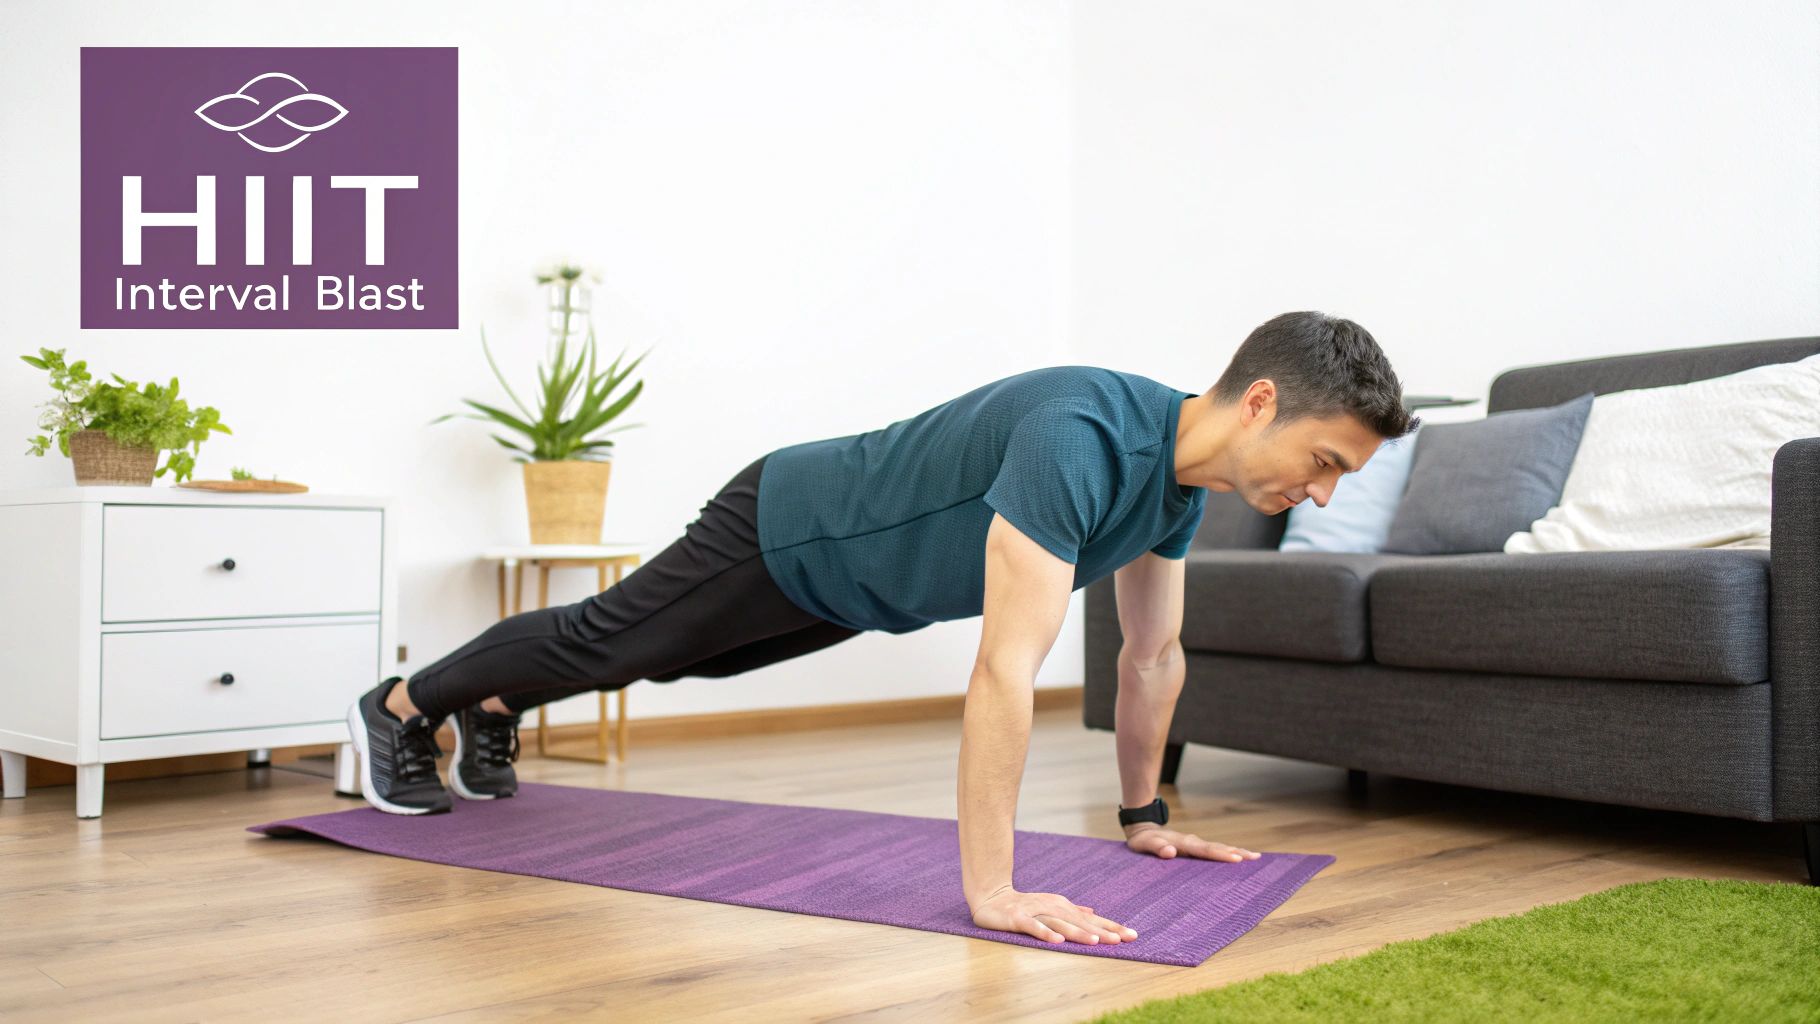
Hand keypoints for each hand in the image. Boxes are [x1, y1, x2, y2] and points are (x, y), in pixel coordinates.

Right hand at [970, 884, 1138, 944]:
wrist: (991, 897)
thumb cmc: (1024, 905)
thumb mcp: (1051, 906)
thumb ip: (1072, 911)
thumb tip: (1093, 912)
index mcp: (1063, 906)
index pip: (1091, 919)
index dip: (1111, 926)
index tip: (1132, 935)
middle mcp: (1052, 907)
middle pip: (1080, 922)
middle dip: (1101, 931)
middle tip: (1121, 940)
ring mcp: (1036, 912)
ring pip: (1060, 924)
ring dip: (1078, 933)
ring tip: (1096, 942)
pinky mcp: (1018, 918)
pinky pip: (1033, 927)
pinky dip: (1045, 933)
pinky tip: (1057, 942)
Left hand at [1124, 824, 1260, 861]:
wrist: (1143, 829)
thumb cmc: (1143, 841)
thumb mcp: (1144, 845)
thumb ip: (1157, 848)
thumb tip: (1171, 852)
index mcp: (1184, 843)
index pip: (1204, 850)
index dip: (1220, 855)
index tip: (1236, 858)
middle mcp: (1193, 841)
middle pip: (1218, 847)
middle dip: (1236, 852)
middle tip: (1255, 858)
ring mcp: (1196, 843)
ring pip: (1220, 847)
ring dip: (1237, 851)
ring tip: (1255, 857)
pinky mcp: (1196, 847)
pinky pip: (1215, 850)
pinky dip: (1229, 852)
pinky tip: (1240, 856)